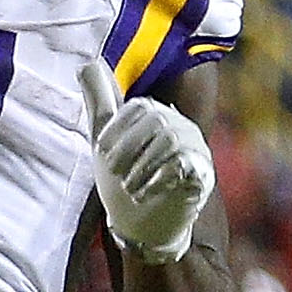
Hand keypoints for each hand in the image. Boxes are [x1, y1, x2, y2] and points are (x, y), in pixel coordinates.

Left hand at [80, 58, 213, 263]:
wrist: (144, 228)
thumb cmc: (124, 180)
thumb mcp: (104, 140)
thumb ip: (100, 101)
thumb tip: (88, 63)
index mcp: (156, 115)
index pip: (138, 107)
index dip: (117, 130)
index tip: (103, 156)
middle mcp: (179, 126)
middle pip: (154, 120)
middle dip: (127, 149)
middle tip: (116, 175)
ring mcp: (195, 148)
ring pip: (169, 140)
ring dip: (141, 167)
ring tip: (131, 188)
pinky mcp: (203, 172)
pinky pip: (184, 162)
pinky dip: (159, 178)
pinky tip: (147, 193)